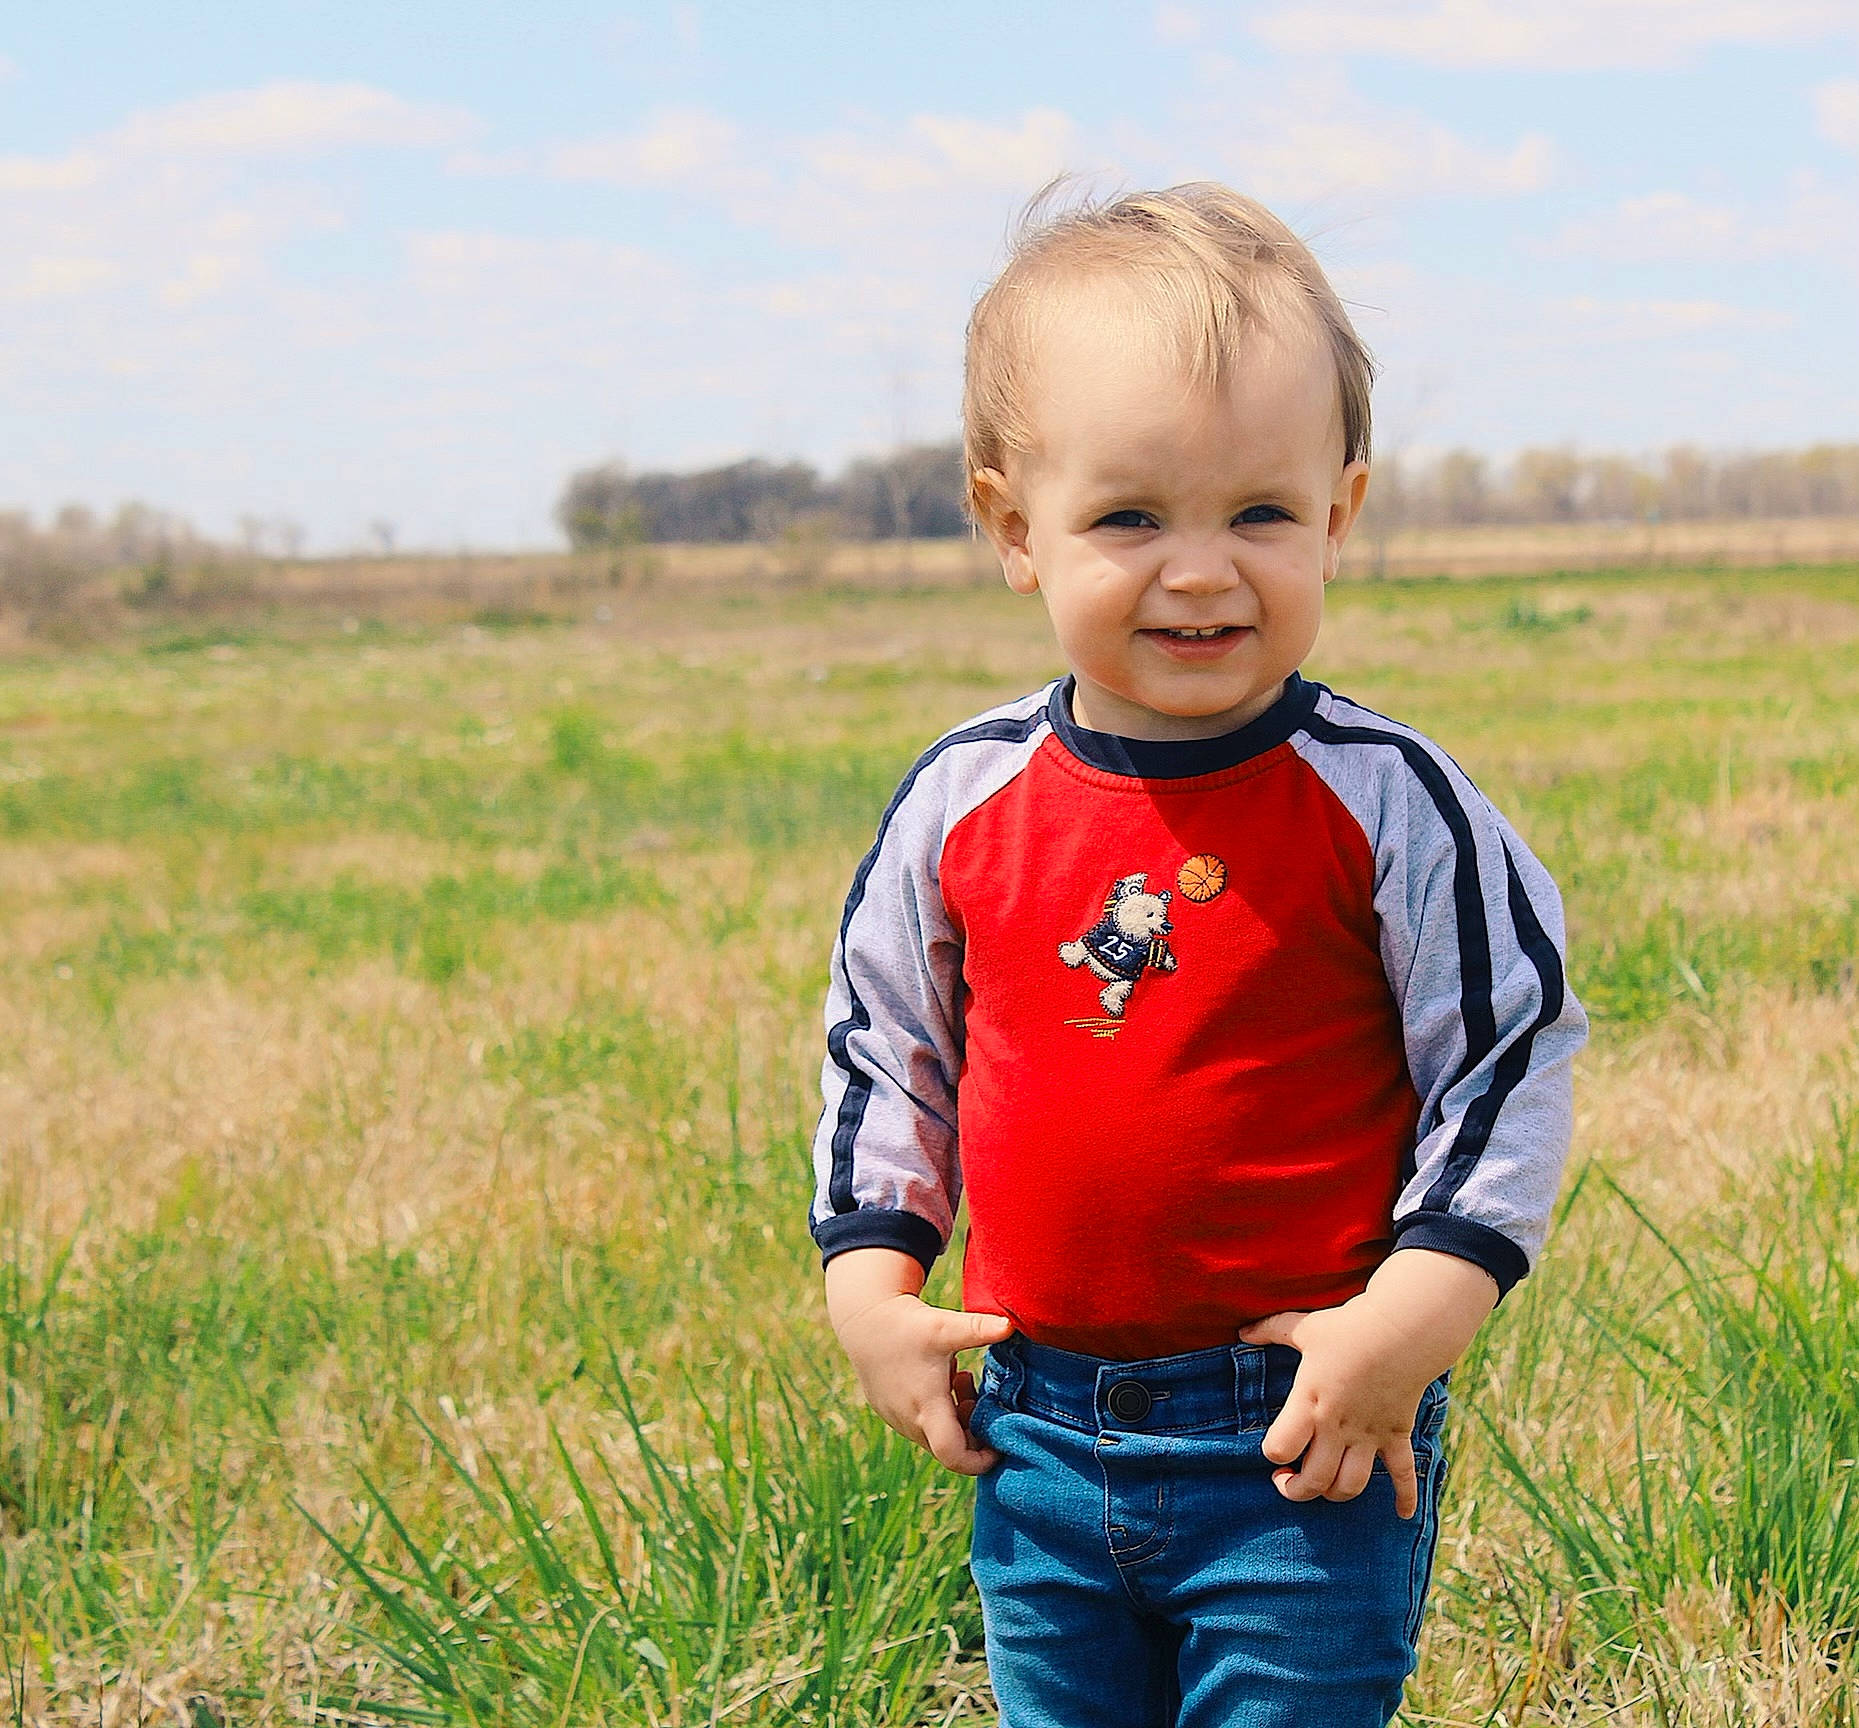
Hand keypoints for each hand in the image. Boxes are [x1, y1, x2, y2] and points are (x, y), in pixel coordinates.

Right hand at [826, 1248, 1013, 1475]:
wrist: (864, 1320)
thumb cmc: (906, 1324)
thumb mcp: (945, 1326)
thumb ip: (979, 1328)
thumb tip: (1012, 1326)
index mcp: (926, 1407)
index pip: (954, 1456)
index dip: (980, 1460)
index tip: (998, 1442)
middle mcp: (909, 1420)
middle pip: (950, 1447)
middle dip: (972, 1429)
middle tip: (976, 1394)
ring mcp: (897, 1419)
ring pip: (935, 1435)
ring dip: (956, 1416)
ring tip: (960, 1378)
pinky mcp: (889, 1412)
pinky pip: (920, 1425)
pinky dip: (938, 1411)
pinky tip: (941, 1379)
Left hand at [1238, 1248, 1496, 1517]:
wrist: (1402, 1329)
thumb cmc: (1348, 1328)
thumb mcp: (1303, 1327)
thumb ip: (1270, 1330)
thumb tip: (1241, 1332)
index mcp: (1309, 1401)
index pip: (1281, 1448)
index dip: (1273, 1455)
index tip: (1275, 1451)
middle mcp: (1337, 1426)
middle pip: (1314, 1480)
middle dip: (1297, 1491)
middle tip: (1289, 1482)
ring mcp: (1368, 1433)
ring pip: (1351, 1485)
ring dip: (1336, 1494)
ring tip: (1325, 1489)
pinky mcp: (1396, 1433)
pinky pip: (1403, 1474)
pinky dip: (1406, 1497)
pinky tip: (1402, 1514)